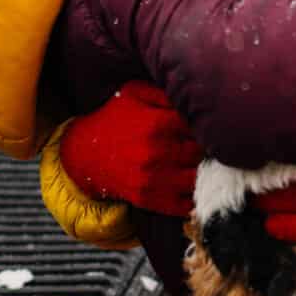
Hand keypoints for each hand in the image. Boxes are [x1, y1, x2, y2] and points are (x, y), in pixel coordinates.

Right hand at [58, 81, 201, 215]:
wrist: (82, 154)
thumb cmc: (113, 118)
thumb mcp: (134, 93)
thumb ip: (164, 92)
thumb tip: (192, 94)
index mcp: (158, 124)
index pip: (201, 126)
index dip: (208, 125)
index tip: (210, 124)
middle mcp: (157, 153)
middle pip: (203, 153)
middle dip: (210, 148)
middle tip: (213, 144)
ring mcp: (153, 179)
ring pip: (199, 179)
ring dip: (206, 173)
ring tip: (206, 164)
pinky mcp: (149, 199)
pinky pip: (185, 204)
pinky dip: (195, 196)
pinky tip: (197, 185)